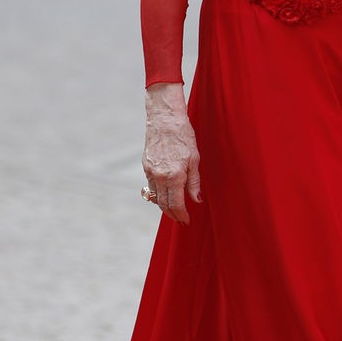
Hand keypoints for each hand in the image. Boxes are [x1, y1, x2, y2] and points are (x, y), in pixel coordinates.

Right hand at [142, 83, 201, 223]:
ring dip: (164, 206)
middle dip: (172, 214)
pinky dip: (158, 193)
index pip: (175, 204)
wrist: (164, 119)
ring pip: (155, 196)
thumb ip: (194, 182)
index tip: (186, 221)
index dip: (181, 215)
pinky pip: (150, 186)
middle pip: (163, 204)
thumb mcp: (194, 159)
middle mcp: (159, 176)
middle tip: (181, 220)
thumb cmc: (183, 136)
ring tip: (174, 210)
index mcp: (174, 176)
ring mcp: (150, 171)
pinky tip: (165, 194)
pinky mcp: (145, 166)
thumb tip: (196, 200)